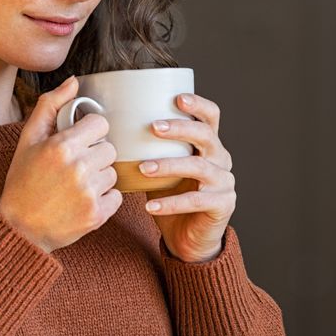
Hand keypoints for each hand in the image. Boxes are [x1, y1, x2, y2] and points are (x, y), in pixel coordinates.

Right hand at [0, 76, 122, 253]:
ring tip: (76, 185)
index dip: (89, 131)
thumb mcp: (28, 139)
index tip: (78, 142)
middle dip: (94, 155)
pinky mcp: (97, 215)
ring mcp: (89, 193)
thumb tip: (74, 81)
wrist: (19, 227)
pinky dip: (104, 199)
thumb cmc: (22, 180)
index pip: (100, 124)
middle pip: (109, 148)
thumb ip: (50, 106)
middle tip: (74, 166)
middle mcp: (78, 168)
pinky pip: (117, 196)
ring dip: (99, 177)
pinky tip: (82, 200)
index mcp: (62, 146)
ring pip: (113, 172)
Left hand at [141, 93, 235, 262]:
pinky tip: (150, 205)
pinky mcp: (223, 205)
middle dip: (180, 128)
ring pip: (200, 167)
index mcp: (208, 144)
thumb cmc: (171, 196)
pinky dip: (171, 203)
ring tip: (143, 168)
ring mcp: (225, 182)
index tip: (177, 98)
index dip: (198, 104)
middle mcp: (221, 159)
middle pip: (206, 135)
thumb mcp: (159, 167)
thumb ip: (147, 148)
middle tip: (153, 127)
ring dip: (169, 165)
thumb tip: (110, 127)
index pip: (211, 116)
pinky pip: (196, 200)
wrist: (188, 238)